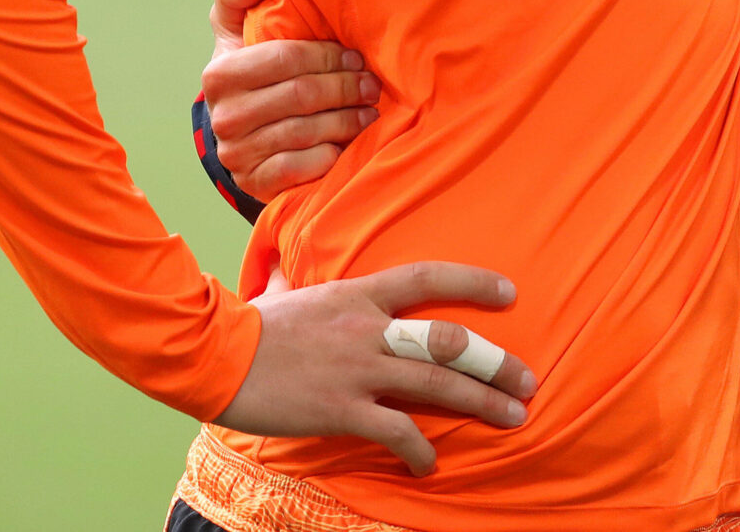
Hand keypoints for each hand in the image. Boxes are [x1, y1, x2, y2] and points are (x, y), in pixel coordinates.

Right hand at [204, 0, 377, 202]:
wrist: (242, 130)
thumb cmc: (250, 67)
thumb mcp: (236, 25)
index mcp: (220, 74)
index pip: (287, 58)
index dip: (328, 56)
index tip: (355, 57)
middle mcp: (224, 116)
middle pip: (302, 95)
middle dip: (346, 87)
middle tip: (372, 85)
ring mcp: (237, 154)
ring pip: (307, 131)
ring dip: (347, 120)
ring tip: (370, 110)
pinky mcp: (255, 182)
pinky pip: (302, 167)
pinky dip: (331, 154)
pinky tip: (348, 143)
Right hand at [216, 262, 537, 475]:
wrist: (211, 355)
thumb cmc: (247, 324)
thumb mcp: (287, 291)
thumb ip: (306, 283)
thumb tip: (292, 275)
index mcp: (359, 294)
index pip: (429, 277)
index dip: (473, 282)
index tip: (510, 292)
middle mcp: (368, 329)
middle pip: (450, 340)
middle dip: (496, 362)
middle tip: (528, 380)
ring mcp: (358, 370)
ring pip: (436, 385)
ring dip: (481, 402)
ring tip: (513, 416)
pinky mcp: (341, 409)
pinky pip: (396, 431)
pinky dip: (420, 450)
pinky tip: (432, 463)